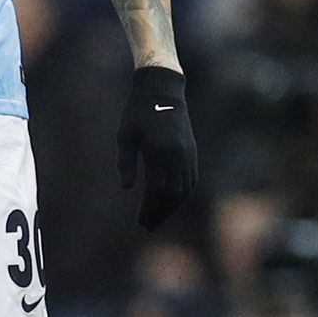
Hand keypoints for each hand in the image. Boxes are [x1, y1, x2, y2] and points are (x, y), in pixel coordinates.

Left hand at [117, 66, 197, 230]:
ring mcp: (187, 154)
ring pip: (184, 191)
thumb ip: (125, 162)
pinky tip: (170, 203)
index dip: (149, 209)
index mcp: (158, 150)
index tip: (140, 221)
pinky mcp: (192, 153)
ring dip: (171, 207)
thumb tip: (125, 188)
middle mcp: (177, 155)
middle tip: (147, 226)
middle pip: (172, 195)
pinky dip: (182, 196)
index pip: (156, 190)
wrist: (163, 91)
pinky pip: (191, 181)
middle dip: (160, 213)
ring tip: (157, 218)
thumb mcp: (125, 134)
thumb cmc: (138, 112)